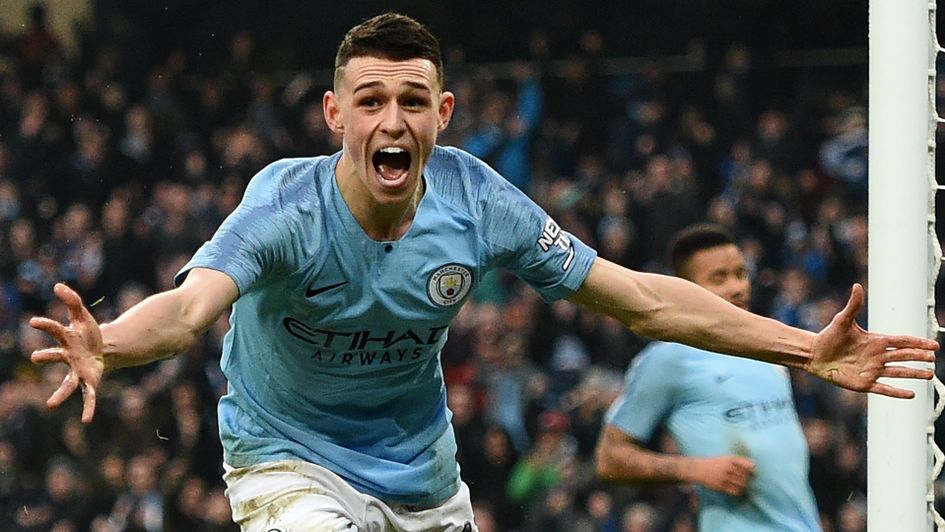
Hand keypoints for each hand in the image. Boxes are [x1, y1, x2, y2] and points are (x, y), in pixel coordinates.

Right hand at [29, 283, 104, 422]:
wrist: (104, 348)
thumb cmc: (88, 333)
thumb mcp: (83, 314)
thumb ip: (72, 300)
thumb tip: (58, 286)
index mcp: (66, 339)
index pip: (54, 330)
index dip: (45, 325)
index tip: (33, 322)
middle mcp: (68, 357)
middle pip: (55, 356)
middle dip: (45, 356)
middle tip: (34, 357)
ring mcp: (77, 371)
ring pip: (67, 384)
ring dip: (60, 395)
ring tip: (51, 405)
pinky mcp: (90, 381)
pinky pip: (88, 396)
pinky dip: (88, 407)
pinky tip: (86, 420)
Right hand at [689, 455, 754, 496]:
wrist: (697, 469)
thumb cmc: (713, 463)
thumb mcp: (724, 458)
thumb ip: (738, 460)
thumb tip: (754, 465)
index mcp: (729, 459)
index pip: (747, 465)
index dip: (753, 471)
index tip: (755, 474)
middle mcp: (727, 467)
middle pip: (745, 476)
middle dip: (747, 479)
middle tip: (746, 481)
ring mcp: (724, 477)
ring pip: (741, 484)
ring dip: (744, 486)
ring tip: (742, 485)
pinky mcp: (720, 486)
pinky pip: (735, 490)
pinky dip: (738, 491)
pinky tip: (737, 490)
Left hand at [807, 284, 937, 398]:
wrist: (815, 354)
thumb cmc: (829, 336)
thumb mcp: (842, 320)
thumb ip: (853, 305)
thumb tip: (857, 286)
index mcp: (876, 341)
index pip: (902, 342)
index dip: (918, 343)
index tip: (934, 345)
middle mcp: (878, 356)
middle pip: (904, 356)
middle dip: (919, 357)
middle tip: (932, 358)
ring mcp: (873, 370)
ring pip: (899, 372)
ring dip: (914, 374)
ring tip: (929, 374)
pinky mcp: (865, 383)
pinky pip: (884, 389)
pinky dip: (897, 392)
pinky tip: (911, 394)